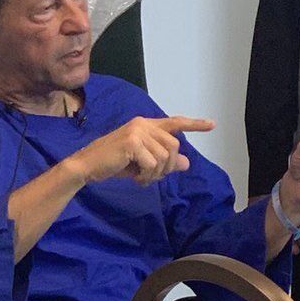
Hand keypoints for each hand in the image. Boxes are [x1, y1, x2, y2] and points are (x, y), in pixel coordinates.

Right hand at [71, 116, 214, 186]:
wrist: (87, 166)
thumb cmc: (114, 164)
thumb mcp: (143, 163)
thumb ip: (164, 161)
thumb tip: (186, 163)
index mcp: (145, 125)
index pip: (174, 122)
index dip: (194, 124)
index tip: (212, 125)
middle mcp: (143, 124)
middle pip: (174, 146)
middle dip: (168, 166)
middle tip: (152, 177)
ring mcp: (137, 131)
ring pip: (165, 157)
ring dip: (156, 173)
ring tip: (142, 178)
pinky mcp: (132, 142)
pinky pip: (152, 163)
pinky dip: (147, 176)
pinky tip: (136, 178)